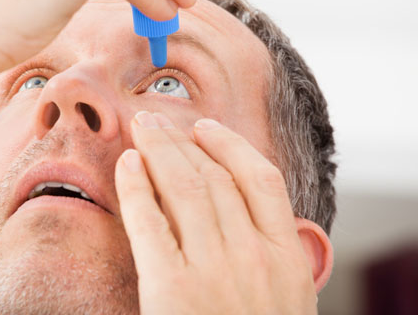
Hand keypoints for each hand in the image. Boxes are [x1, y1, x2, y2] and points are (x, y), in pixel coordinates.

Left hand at [115, 111, 317, 313]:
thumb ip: (282, 255)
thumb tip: (263, 215)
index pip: (262, 179)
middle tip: (158, 120)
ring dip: (158, 149)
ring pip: (184, 187)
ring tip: (142, 128)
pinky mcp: (170, 287)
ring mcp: (212, 270)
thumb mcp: (291, 299)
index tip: (205, 128)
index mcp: (288, 258)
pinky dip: (135, 187)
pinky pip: (149, 222)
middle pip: (215, 176)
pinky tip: (127, 163)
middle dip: (181, 140)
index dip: (230, 145)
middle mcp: (253, 256)